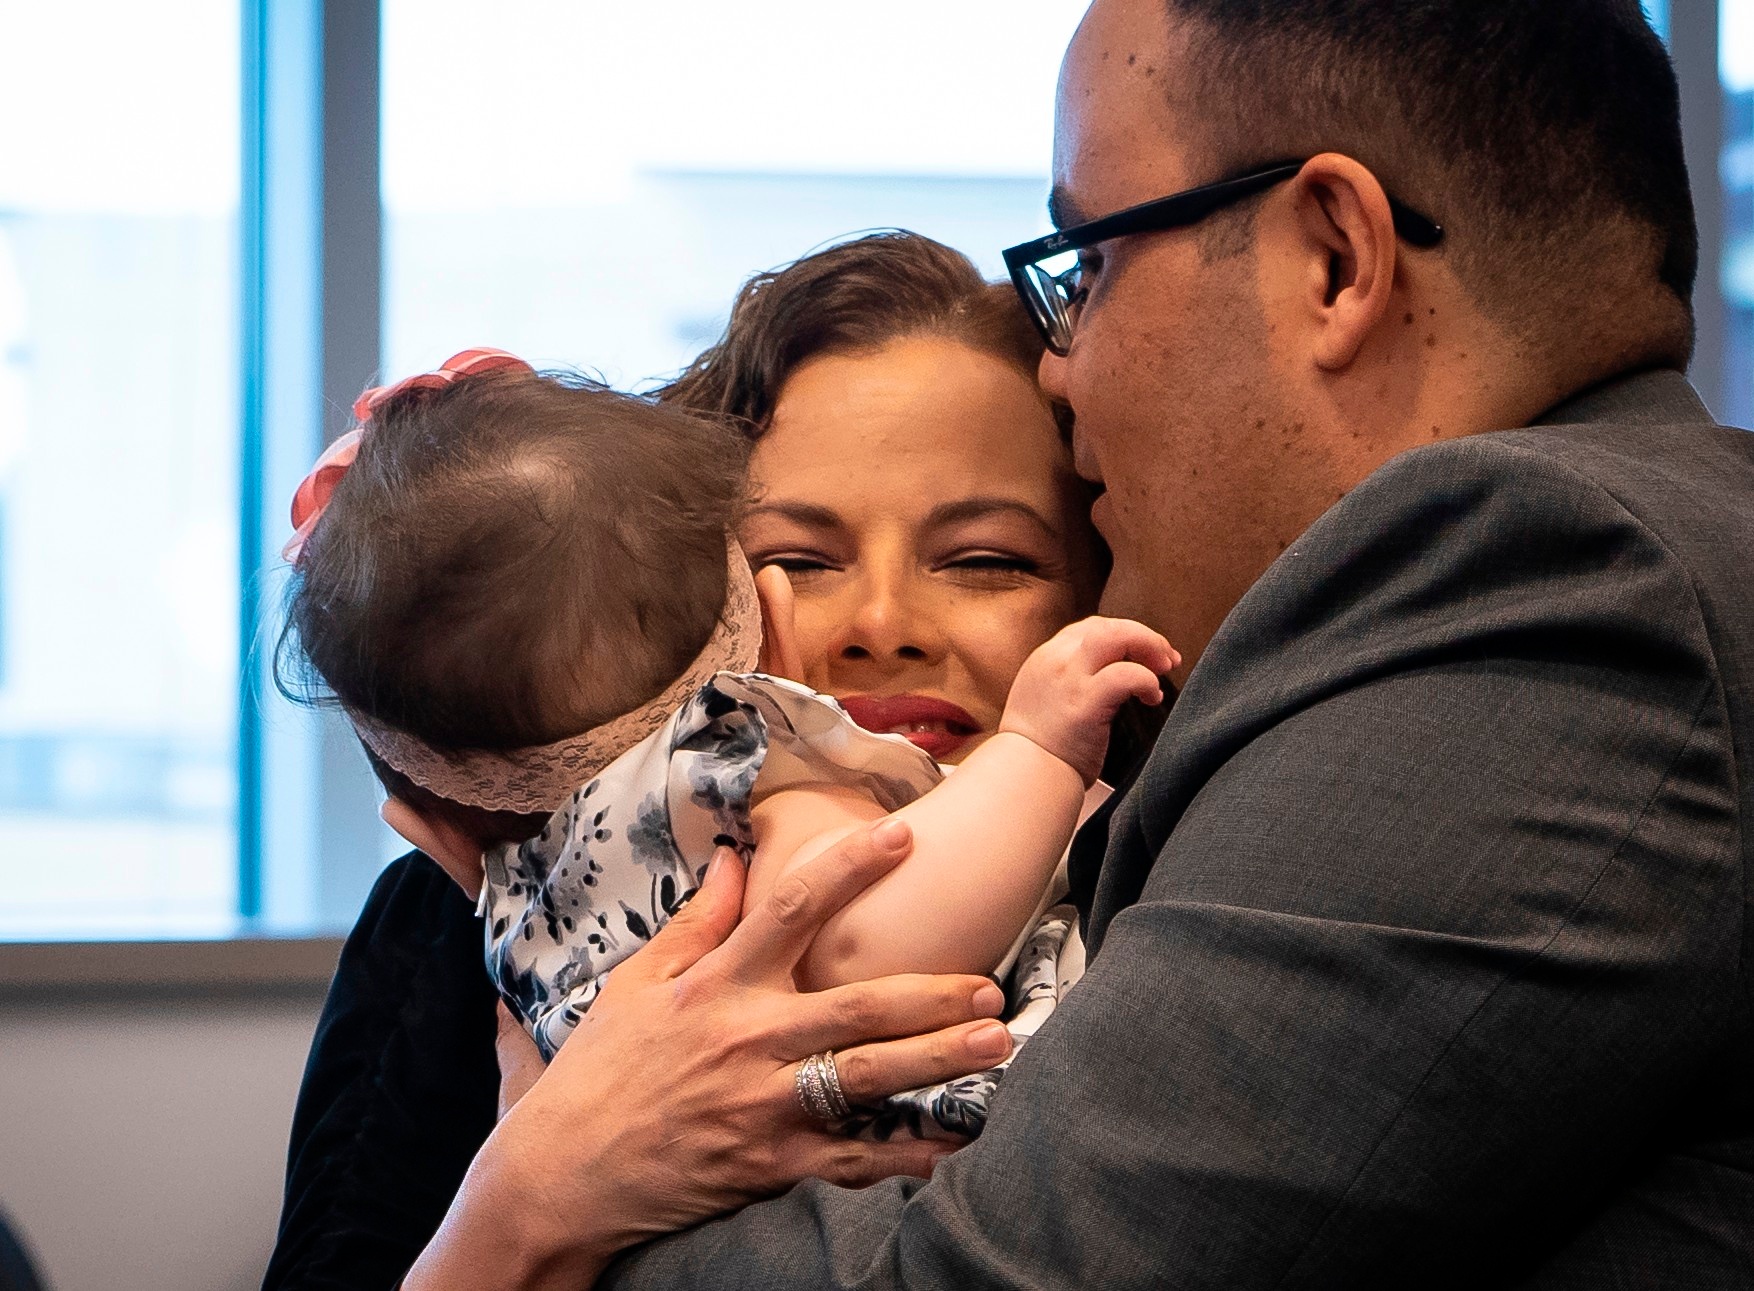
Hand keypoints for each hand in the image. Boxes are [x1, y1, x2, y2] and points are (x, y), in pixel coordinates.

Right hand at [404, 820, 1009, 1290]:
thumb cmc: (600, 1073)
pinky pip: (848, 1156)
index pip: (793, 910)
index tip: (904, 835)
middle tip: (990, 983)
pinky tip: (949, 1145)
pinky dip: (900, 1155)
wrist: (561, 1175)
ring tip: (995, 1044)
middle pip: (856, 1006)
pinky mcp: (768, 1164)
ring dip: (936, 1060)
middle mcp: (747, 1040)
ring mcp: (762, 1106)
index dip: (851, 867)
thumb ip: (696, 922)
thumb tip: (732, 857)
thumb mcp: (636, 984)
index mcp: (717, 986)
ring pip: (866, 1078)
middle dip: (930, 993)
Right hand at [1001, 616, 1179, 783]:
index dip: (1124, 635)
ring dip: (1148, 645)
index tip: (1144, 654)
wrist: (1024, 776)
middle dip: (1143, 636)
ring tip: (1164, 669)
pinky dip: (1147, 680)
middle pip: (1108, 625)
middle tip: (1165, 659)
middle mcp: (1056, 659)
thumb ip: (1069, 679)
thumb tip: (1107, 673)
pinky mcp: (1086, 701)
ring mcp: (1070, 678)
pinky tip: (1151, 697)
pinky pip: (1127, 674)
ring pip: (1117, 635)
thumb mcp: (1044, 698)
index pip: (1091, 628)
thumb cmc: (1039, 749)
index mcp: (1046, 657)